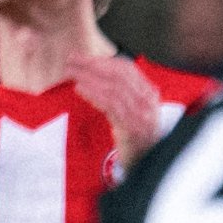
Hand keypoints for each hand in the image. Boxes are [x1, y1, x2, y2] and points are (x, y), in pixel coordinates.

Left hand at [63, 52, 168, 168]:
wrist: (147, 165)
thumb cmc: (136, 138)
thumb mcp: (133, 112)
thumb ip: (122, 94)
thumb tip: (97, 74)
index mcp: (150, 93)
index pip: (127, 68)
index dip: (103, 60)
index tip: (82, 57)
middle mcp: (148, 101)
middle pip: (119, 74)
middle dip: (93, 64)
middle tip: (72, 60)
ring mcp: (142, 114)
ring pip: (114, 87)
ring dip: (90, 77)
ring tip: (72, 72)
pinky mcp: (132, 127)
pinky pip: (111, 105)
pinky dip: (94, 93)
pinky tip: (80, 88)